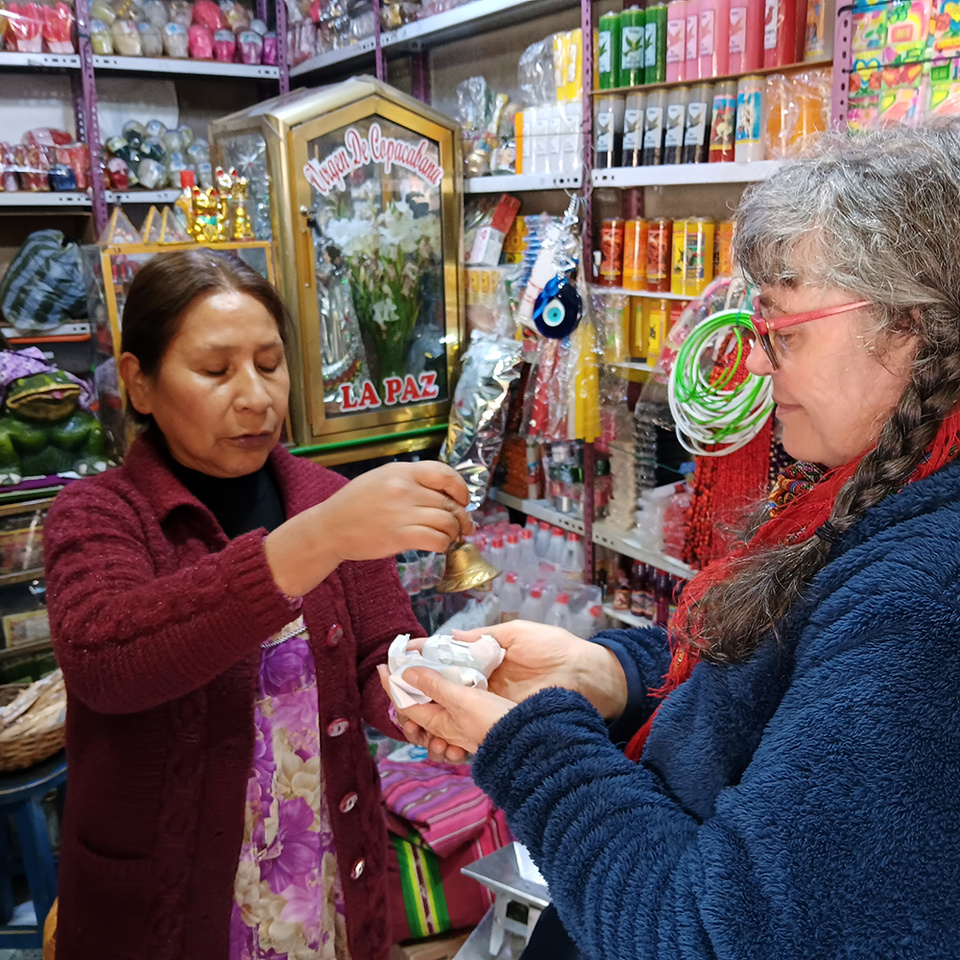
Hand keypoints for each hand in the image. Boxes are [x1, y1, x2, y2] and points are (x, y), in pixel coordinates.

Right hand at [265, 462, 471, 596]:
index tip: (463, 500)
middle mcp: (404, 489)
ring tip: (450, 537)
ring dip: (454, 532)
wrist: (329, 527)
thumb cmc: (355, 504)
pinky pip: (436, 540)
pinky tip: (438, 545)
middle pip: (449, 502)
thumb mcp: (381, 479)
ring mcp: (402, 513)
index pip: (445, 473)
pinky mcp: (399, 536)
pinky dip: (443, 544)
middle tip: (464, 526)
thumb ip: (411, 481)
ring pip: (447, 522)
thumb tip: (444, 494)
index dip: (460, 488)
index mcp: (401, 471)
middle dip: (461, 517)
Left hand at [380, 663, 514, 754]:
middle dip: (404, 693)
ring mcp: (456, 729)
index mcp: (435, 722)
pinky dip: (442, 699)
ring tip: (423, 678)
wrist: (522, 740)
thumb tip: (406, 672)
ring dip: (424, 697)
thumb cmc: (491, 719)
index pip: (403, 702)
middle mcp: (442, 729)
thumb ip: (434, 685)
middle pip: (414, 710)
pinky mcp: (469, 724)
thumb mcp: (461, 698)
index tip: (382, 666)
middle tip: (403, 671)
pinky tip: (448, 687)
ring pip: (431, 712)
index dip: (391, 683)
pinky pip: (447, 713)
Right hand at [391, 622, 626, 759]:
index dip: (418, 668)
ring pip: (448, 721)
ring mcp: (491, 708)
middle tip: (398, 704)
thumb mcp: (516, 635)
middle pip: (438, 697)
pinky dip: (451, 743)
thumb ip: (483, 638)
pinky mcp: (502, 726)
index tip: (394, 667)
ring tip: (413, 728)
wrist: (589, 677)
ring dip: (427, 727)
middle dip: (414, 703)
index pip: (443, 665)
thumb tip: (450, 637)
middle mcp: (483, 686)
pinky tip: (441, 744)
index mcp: (484, 661)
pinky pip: (469, 737)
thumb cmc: (557, 650)